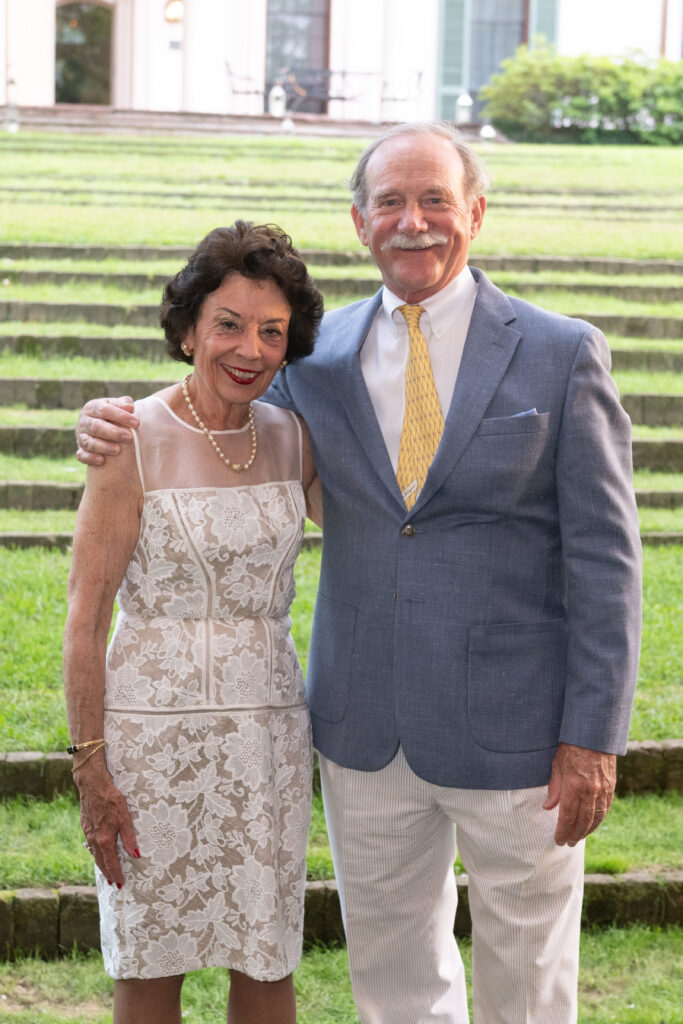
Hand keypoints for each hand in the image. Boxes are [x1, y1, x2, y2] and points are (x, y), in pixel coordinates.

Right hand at [76, 397, 138, 465]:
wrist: (101, 429)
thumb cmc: (113, 416)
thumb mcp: (117, 406)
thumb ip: (123, 404)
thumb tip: (130, 408)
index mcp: (92, 408)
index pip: (104, 410)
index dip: (120, 416)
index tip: (136, 422)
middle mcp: (84, 422)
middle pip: (95, 427)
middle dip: (113, 433)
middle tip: (129, 438)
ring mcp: (81, 437)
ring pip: (88, 442)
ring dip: (103, 446)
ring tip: (118, 450)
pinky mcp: (80, 451)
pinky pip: (82, 455)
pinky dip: (91, 458)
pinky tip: (102, 460)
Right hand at [76, 760, 139, 885]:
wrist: (92, 785)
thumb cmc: (111, 799)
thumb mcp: (124, 817)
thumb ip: (129, 837)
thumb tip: (136, 854)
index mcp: (105, 840)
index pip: (111, 863)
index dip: (116, 874)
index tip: (121, 884)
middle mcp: (94, 840)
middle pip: (101, 862)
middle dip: (108, 874)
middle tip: (114, 884)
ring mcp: (88, 833)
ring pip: (94, 855)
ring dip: (101, 865)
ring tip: (107, 872)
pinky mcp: (85, 826)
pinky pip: (90, 845)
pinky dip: (96, 853)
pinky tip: (99, 852)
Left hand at [543, 742, 615, 846]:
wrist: (594, 734)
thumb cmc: (571, 748)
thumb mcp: (556, 765)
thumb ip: (554, 788)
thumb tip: (548, 807)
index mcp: (574, 786)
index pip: (568, 816)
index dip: (562, 830)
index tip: (558, 839)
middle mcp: (590, 791)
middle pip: (583, 821)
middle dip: (574, 834)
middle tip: (567, 843)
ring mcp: (603, 789)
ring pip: (596, 817)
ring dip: (587, 831)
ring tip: (578, 837)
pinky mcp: (611, 787)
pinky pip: (605, 808)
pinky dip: (598, 820)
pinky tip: (592, 824)